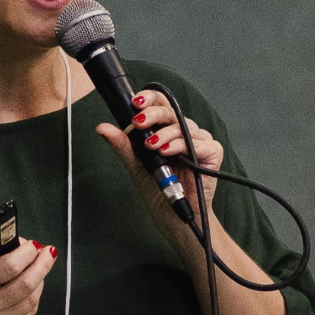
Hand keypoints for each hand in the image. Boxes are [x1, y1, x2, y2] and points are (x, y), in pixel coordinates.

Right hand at [0, 239, 56, 314]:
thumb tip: (27, 245)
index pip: (10, 266)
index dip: (27, 253)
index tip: (34, 244)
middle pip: (25, 284)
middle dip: (43, 265)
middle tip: (49, 253)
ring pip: (32, 299)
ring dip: (40, 280)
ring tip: (39, 268)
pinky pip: (30, 313)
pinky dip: (35, 296)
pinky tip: (31, 287)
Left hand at [97, 89, 223, 235]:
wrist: (173, 216)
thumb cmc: (157, 189)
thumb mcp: (136, 164)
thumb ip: (123, 145)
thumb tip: (102, 128)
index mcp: (165, 129)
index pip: (160, 104)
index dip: (149, 98)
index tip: (135, 103)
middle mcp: (182, 131)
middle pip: (171, 111)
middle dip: (153, 114)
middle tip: (139, 122)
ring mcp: (199, 141)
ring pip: (184, 126)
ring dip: (166, 134)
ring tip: (153, 145)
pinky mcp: (212, 154)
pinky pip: (201, 144)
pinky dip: (184, 145)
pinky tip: (170, 151)